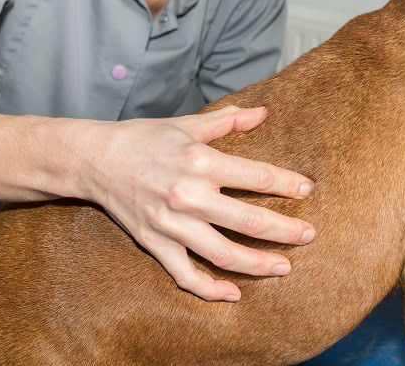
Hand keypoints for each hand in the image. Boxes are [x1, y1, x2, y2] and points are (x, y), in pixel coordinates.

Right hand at [82, 106, 315, 301]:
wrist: (95, 159)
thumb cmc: (144, 138)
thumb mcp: (186, 124)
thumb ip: (228, 120)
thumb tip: (263, 112)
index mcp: (199, 161)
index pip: (255, 176)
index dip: (286, 183)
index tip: (308, 190)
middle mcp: (188, 195)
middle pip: (247, 220)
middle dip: (285, 230)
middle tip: (310, 235)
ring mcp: (171, 223)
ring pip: (222, 253)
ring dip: (258, 264)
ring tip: (284, 267)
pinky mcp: (154, 243)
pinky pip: (184, 274)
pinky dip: (209, 289)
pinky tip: (234, 294)